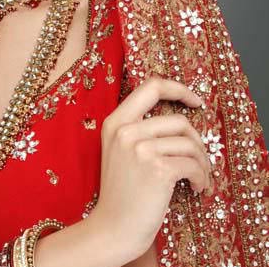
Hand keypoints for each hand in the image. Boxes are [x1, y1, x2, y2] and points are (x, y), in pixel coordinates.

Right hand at [88, 76, 210, 263]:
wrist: (112, 228)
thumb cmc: (122, 192)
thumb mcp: (119, 150)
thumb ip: (138, 128)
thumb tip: (181, 118)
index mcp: (115, 121)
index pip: (152, 86)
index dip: (178, 89)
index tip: (195, 101)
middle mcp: (126, 130)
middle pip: (178, 120)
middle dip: (197, 141)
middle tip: (200, 160)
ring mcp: (141, 148)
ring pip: (189, 143)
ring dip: (202, 163)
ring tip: (199, 178)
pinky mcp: (157, 169)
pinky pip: (193, 165)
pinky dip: (202, 178)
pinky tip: (198, 188)